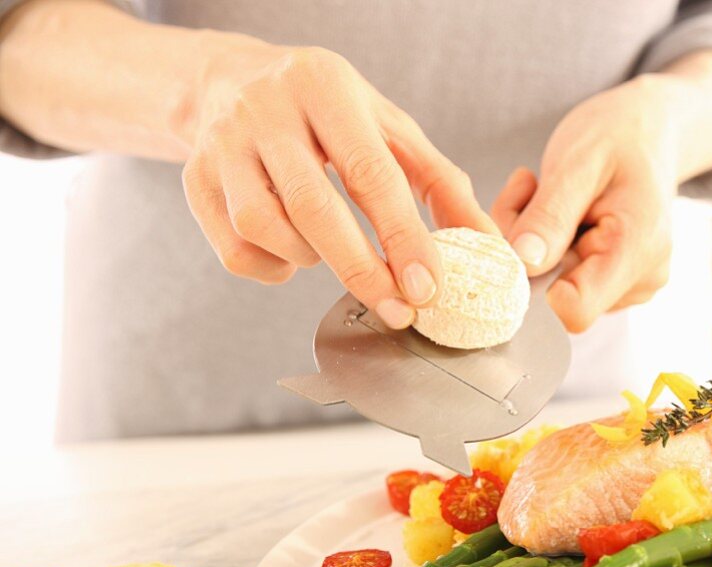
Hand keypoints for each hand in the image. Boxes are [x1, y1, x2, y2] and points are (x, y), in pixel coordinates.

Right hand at [183, 43, 495, 327]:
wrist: (230, 81)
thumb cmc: (326, 112)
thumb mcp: (388, 129)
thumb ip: (439, 183)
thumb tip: (488, 245)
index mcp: (326, 87)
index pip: (370, 172)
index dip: (401, 235)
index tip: (427, 286)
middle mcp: (267, 110)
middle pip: (313, 206)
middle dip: (361, 269)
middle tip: (398, 310)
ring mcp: (222, 144)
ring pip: (265, 227)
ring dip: (310, 258)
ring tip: (333, 252)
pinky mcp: (193, 179)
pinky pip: (233, 248)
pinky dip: (272, 267)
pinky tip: (294, 253)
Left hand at [492, 52, 711, 332]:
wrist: (650, 128)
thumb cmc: (617, 135)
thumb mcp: (578, 162)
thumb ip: (551, 216)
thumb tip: (523, 265)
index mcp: (637, 250)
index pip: (573, 310)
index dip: (533, 281)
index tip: (523, 226)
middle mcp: (639, 279)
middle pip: (554, 297)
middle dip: (527, 249)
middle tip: (531, 191)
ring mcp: (628, 285)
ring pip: (551, 288)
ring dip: (532, 243)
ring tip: (548, 194)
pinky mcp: (613, 283)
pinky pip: (560, 279)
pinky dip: (544, 247)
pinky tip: (558, 211)